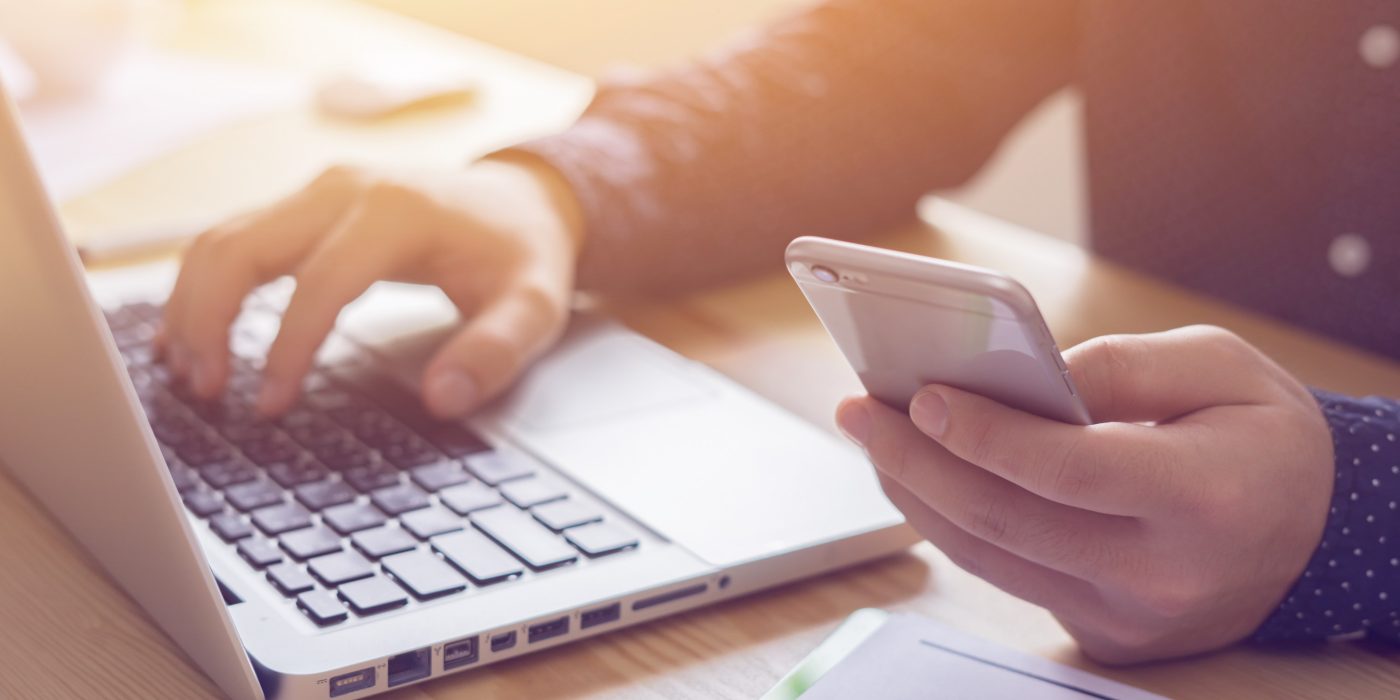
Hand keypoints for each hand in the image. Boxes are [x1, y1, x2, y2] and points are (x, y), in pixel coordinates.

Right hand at [158, 154, 583, 416]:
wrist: (522, 200)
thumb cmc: (522, 254)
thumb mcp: (534, 307)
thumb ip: (496, 352)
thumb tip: (443, 399)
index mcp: (397, 211)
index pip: (320, 283)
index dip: (287, 349)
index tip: (270, 405)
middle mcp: (345, 189)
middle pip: (242, 247)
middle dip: (209, 320)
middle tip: (204, 391)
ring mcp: (318, 192)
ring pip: (223, 239)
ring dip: (193, 305)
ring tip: (188, 374)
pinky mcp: (305, 205)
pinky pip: (234, 239)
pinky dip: (202, 285)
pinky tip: (186, 334)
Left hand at [835, 325, 1334, 662]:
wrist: (1314, 534)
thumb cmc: (1264, 437)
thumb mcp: (1222, 367)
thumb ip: (1120, 364)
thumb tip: (1017, 375)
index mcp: (1205, 497)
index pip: (1069, 470)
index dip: (985, 433)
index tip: (920, 396)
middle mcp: (1164, 572)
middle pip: (1007, 519)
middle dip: (916, 461)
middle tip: (859, 409)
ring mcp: (1129, 616)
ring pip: (990, 556)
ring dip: (916, 495)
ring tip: (873, 437)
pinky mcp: (1104, 634)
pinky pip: (1007, 576)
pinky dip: (953, 525)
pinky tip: (921, 477)